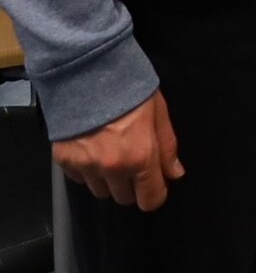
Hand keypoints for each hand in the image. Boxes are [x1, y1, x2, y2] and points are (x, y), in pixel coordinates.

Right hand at [53, 90, 182, 209]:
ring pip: (100, 191)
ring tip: (111, 151)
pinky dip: (87, 170)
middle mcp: (112, 168)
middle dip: (131, 184)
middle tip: (132, 160)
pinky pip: (79, 179)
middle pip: (124, 198)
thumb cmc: (131, 88)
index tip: (154, 185)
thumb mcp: (159, 112)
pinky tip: (93, 147)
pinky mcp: (64, 161)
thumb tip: (175, 174)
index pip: (150, 200)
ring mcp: (86, 166)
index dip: (155, 194)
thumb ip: (166, 147)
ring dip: (108, 179)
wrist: (88, 72)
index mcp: (141, 157)